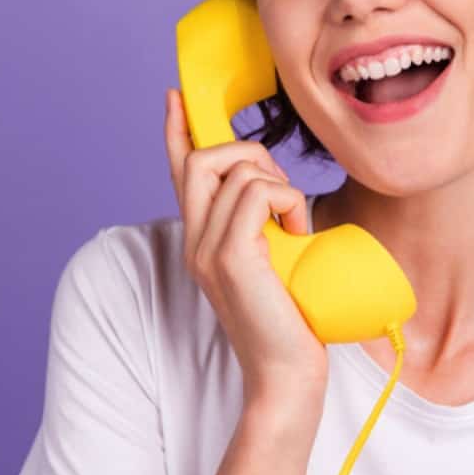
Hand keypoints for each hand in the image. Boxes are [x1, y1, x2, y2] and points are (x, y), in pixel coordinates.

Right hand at [163, 87, 328, 400]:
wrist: (286, 377)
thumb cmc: (291, 323)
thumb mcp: (274, 263)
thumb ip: (264, 228)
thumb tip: (281, 194)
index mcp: (202, 240)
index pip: (180, 174)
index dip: (177, 132)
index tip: (175, 97)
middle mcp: (195, 242)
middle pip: (202, 158)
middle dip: (248, 153)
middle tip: (283, 193)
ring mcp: (208, 249)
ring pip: (238, 170)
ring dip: (280, 185)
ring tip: (295, 227)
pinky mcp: (231, 256)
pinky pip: (257, 193)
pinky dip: (288, 202)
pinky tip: (297, 234)